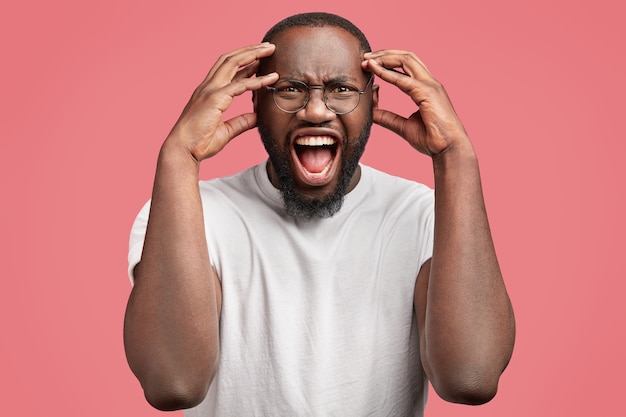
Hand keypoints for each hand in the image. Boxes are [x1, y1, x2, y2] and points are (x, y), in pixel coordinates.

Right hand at [166, 43, 278, 161]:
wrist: (183, 151)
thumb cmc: (199, 143)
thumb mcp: (226, 131)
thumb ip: (241, 122)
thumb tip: (257, 117)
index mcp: (208, 93)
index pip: (227, 70)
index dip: (245, 62)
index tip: (261, 58)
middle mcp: (208, 87)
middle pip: (230, 59)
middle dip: (250, 50)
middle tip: (269, 46)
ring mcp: (210, 91)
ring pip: (233, 63)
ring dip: (253, 54)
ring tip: (270, 49)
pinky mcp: (215, 99)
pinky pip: (240, 85)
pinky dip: (257, 80)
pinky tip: (271, 78)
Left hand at [362, 50, 468, 156]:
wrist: (449, 149)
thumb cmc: (432, 139)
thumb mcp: (403, 127)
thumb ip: (387, 118)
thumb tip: (371, 112)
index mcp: (426, 88)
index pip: (407, 65)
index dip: (387, 61)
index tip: (369, 63)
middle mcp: (429, 83)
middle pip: (406, 57)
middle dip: (384, 54)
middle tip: (365, 57)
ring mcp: (430, 85)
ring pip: (406, 60)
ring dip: (384, 57)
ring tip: (368, 60)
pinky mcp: (427, 93)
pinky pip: (403, 79)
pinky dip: (386, 72)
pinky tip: (374, 70)